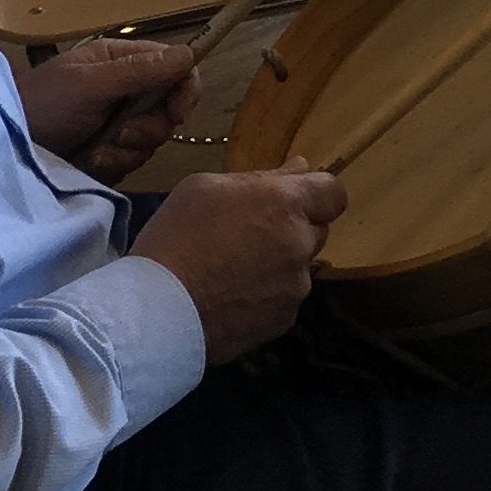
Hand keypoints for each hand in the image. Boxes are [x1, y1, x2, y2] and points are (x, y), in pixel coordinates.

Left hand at [21, 37, 200, 180]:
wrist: (2, 152)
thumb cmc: (41, 106)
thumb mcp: (89, 85)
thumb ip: (139, 71)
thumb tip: (189, 54)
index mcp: (119, 62)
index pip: (175, 68)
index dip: (183, 90)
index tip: (175, 114)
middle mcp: (123, 89)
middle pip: (168, 109)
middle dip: (145, 127)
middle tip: (119, 135)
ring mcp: (115, 123)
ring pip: (151, 140)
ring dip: (126, 150)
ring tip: (95, 152)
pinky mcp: (108, 152)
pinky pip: (132, 161)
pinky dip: (114, 165)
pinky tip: (90, 164)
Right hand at [134, 164, 346, 363]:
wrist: (156, 311)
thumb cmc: (175, 237)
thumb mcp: (205, 188)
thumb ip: (262, 177)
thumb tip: (300, 169)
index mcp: (286, 204)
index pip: (334, 193)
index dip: (315, 195)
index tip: (287, 202)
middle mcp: (301, 244)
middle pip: (317, 230)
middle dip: (292, 229)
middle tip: (247, 237)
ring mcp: (296, 287)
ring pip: (299, 268)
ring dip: (279, 265)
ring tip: (231, 273)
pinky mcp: (283, 321)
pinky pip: (283, 300)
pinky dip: (266, 297)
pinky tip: (231, 299)